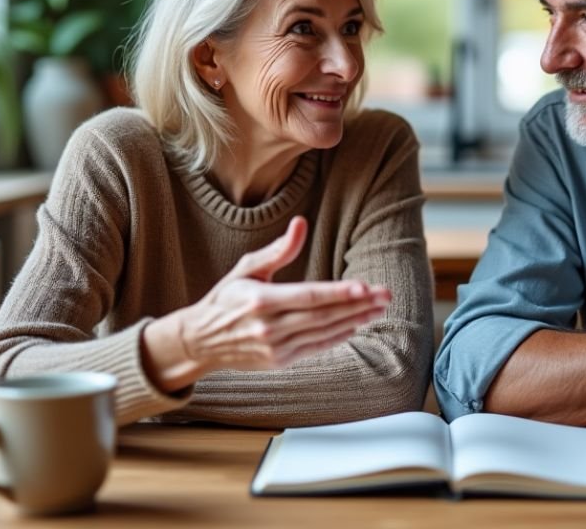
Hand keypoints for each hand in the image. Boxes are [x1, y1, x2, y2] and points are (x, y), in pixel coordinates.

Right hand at [142, 217, 390, 390]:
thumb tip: (301, 223)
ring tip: (378, 308)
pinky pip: (315, 347)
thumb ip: (278, 249)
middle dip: (357, 305)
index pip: (308, 297)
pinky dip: (337, 336)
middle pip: (322, 315)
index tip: (365, 287)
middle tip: (384, 295)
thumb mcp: (247, 268)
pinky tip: (355, 324)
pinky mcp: (278, 361)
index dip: (339, 293)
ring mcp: (275, 348)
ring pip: (323, 333)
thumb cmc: (226, 298)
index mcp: (260, 301)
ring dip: (354, 320)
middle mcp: (269, 327)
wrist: (201, 341)